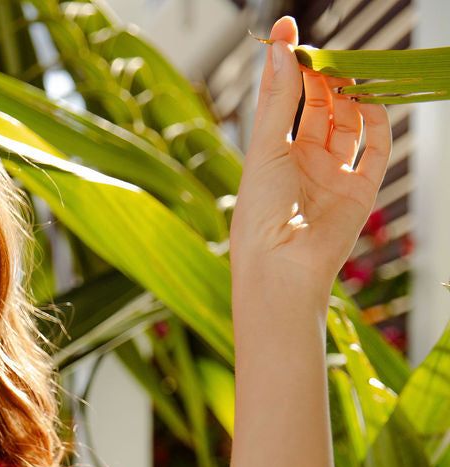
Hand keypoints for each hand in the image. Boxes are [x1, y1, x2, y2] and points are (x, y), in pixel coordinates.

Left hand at [229, 15, 392, 304]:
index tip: (290, 29)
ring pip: (350, 123)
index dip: (288, 66)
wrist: (280, 268)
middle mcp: (304, 165)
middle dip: (323, 76)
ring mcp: (333, 177)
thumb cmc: (259, 215)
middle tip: (323, 50)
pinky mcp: (359, 192)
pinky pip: (376, 150)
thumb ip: (279, 99)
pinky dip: (377, 122)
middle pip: (321, 107)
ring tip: (345, 70)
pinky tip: (367, 100)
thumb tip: (282, 50)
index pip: (284, 100)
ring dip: (350, 94)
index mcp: (274, 156)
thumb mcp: (265, 148)